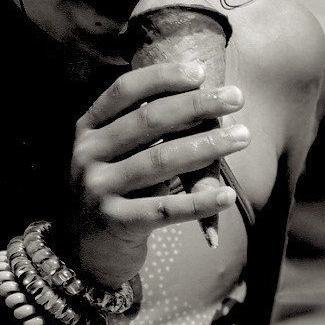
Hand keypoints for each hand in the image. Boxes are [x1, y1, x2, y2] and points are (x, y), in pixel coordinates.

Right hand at [59, 61, 249, 286]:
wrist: (80, 252)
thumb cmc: (113, 191)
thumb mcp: (112, 155)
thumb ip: (141, 130)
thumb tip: (203, 99)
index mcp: (87, 129)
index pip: (125, 91)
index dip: (163, 77)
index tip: (202, 72)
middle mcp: (87, 155)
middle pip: (148, 121)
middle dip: (198, 106)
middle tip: (238, 96)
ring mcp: (98, 189)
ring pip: (161, 161)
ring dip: (208, 147)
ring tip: (243, 136)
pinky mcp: (114, 222)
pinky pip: (165, 209)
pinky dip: (199, 202)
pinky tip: (228, 195)